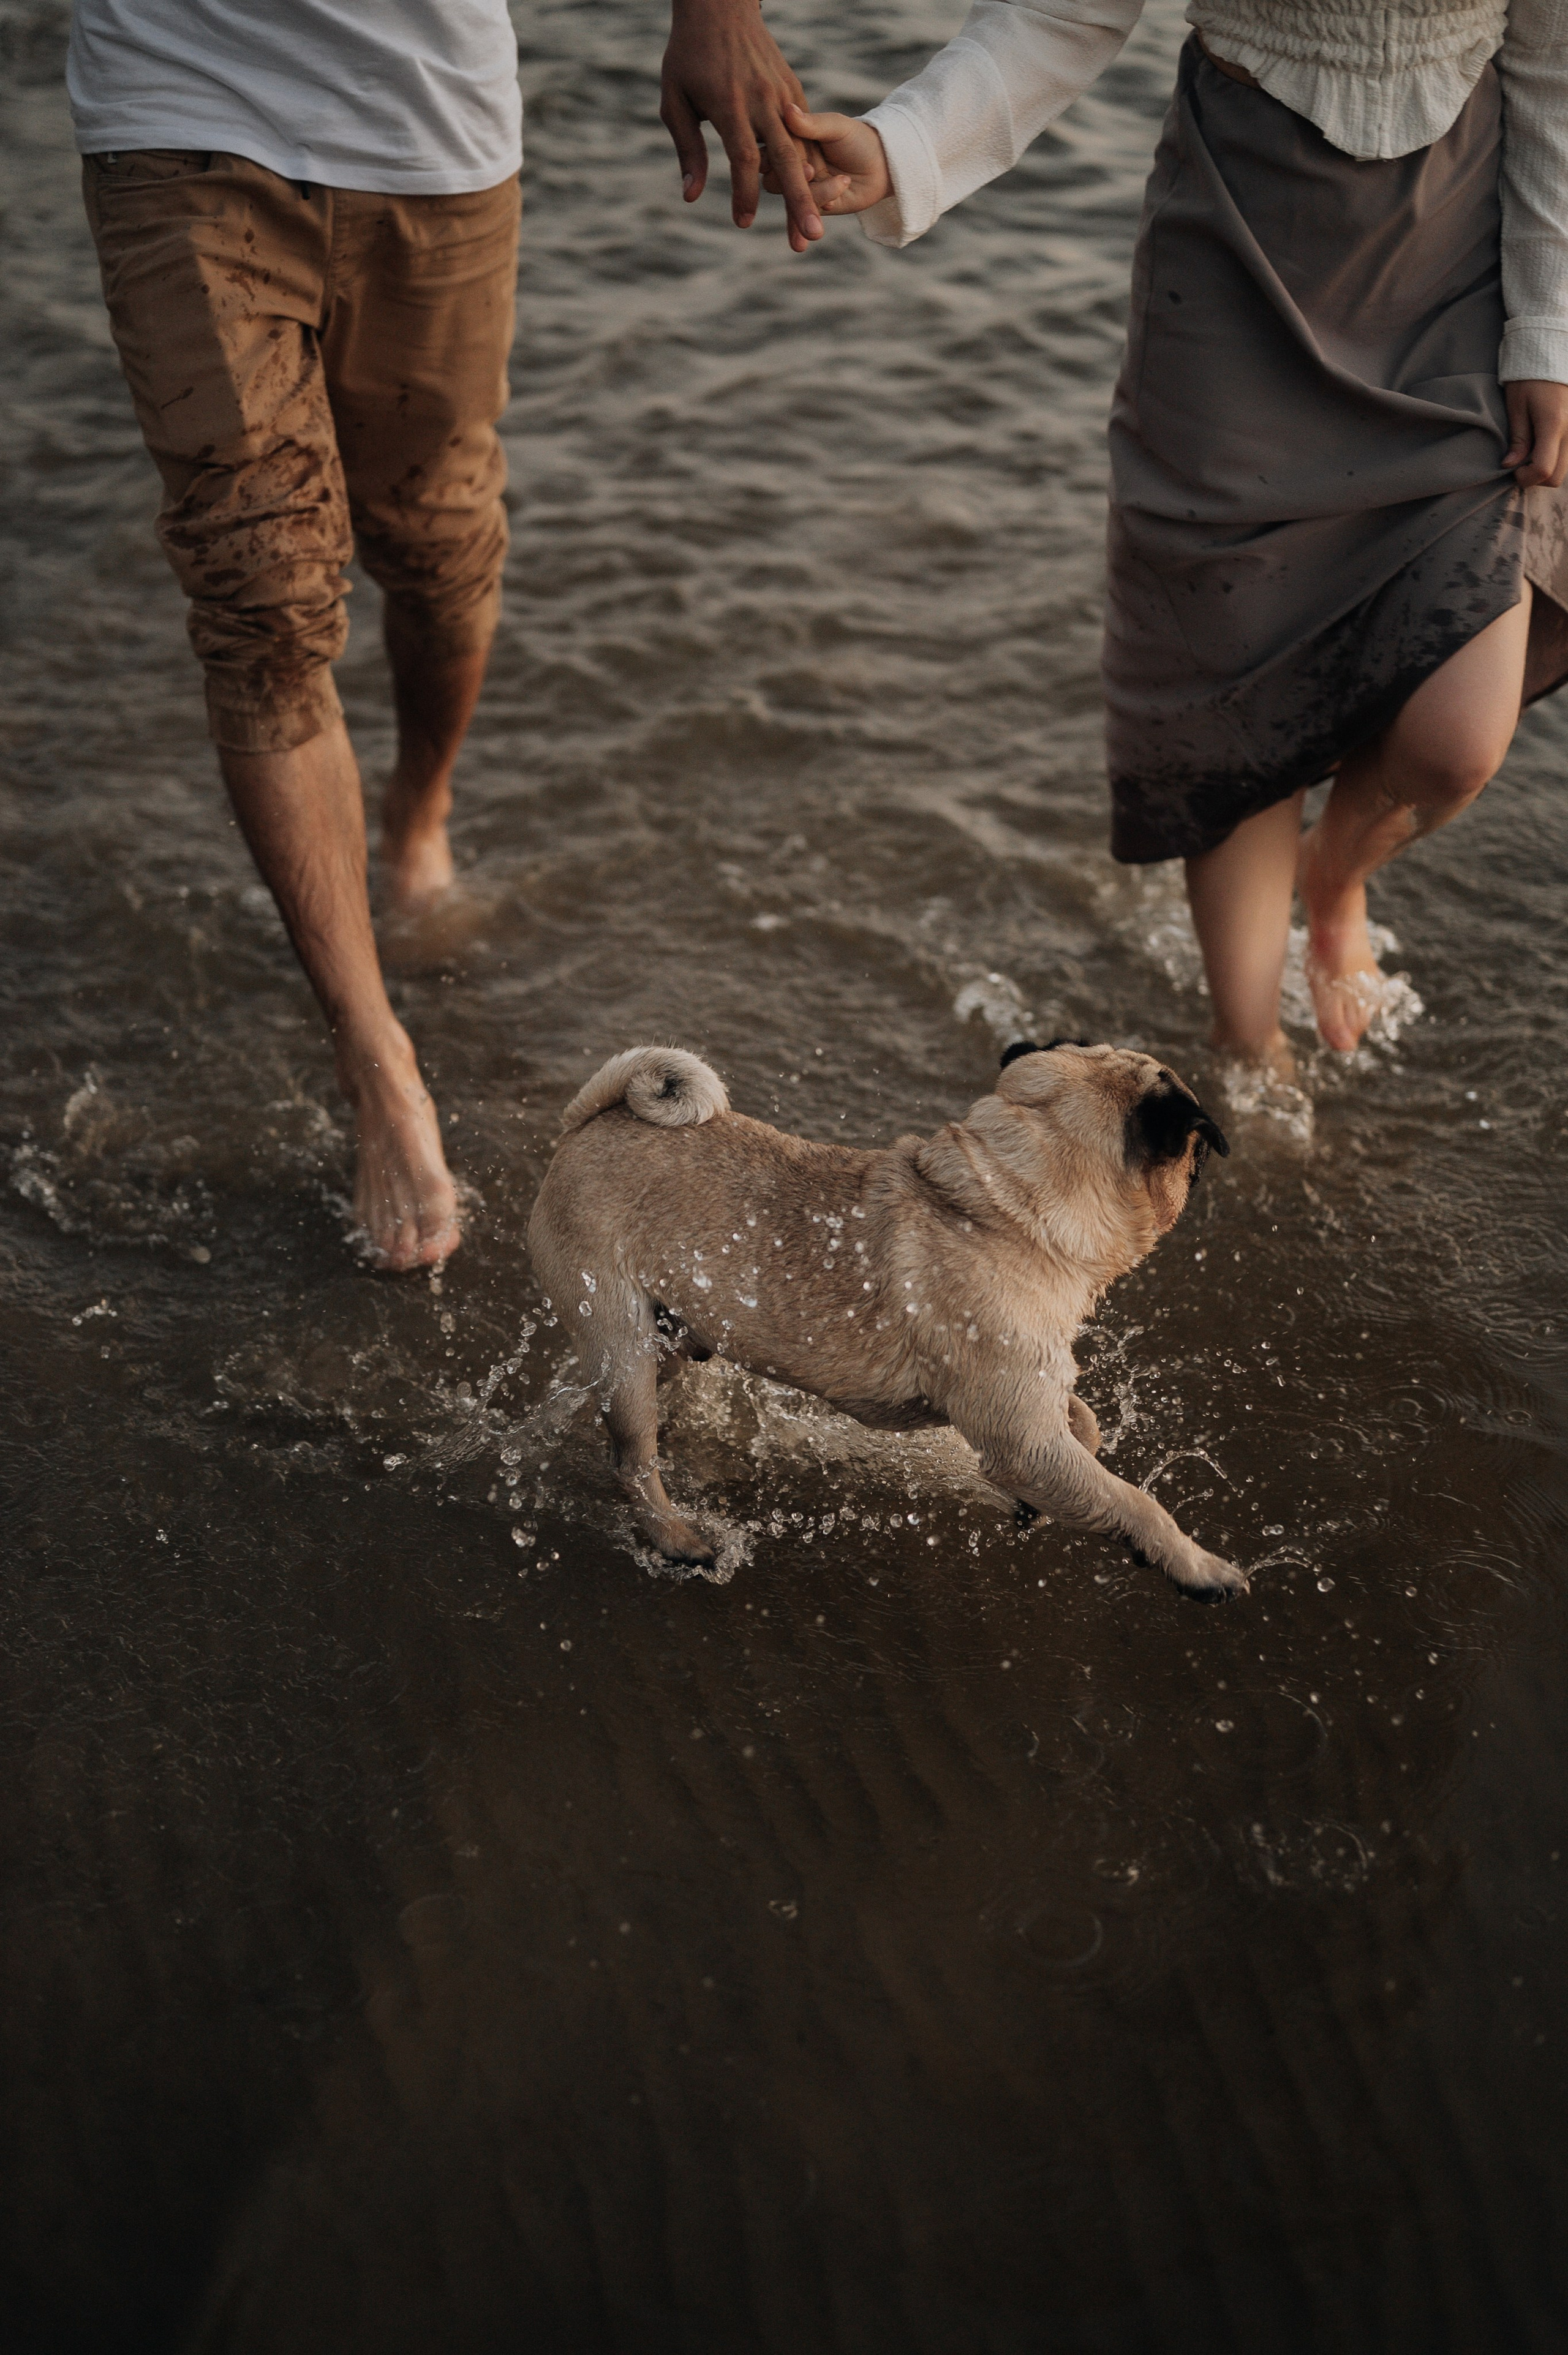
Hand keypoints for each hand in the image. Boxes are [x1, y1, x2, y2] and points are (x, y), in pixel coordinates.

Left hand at [662, 0, 823, 251]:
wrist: (720, 6)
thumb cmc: (689, 56)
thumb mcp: (675, 101)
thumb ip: (687, 150)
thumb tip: (691, 197)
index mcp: (731, 104)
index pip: (743, 159)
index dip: (745, 194)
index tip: (743, 223)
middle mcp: (763, 101)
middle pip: (786, 159)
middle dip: (800, 201)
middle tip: (812, 236)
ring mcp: (782, 94)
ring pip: (803, 149)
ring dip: (813, 189)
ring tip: (816, 224)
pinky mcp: (792, 90)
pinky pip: (806, 132)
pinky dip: (812, 162)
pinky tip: (818, 191)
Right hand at [766, 102, 891, 214]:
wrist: (883, 164)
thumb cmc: (858, 139)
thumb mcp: (836, 127)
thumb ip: (811, 124)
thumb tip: (787, 110)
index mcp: (792, 145)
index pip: (770, 153)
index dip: (769, 157)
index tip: (775, 157)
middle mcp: (795, 168)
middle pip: (773, 181)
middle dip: (787, 178)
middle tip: (811, 170)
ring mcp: (805, 189)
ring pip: (791, 199)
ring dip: (811, 192)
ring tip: (840, 180)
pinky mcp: (818, 207)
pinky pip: (811, 210)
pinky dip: (826, 198)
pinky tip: (844, 186)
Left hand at [1503, 379, 1567, 487]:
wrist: (1550, 356)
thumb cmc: (1529, 378)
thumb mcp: (1517, 406)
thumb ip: (1518, 438)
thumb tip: (1510, 465)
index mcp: (1553, 424)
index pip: (1544, 469)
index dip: (1525, 477)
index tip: (1513, 469)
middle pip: (1556, 476)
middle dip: (1535, 478)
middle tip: (1519, 464)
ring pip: (1563, 469)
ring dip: (1544, 469)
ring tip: (1529, 453)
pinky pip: (1566, 456)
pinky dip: (1552, 459)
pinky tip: (1540, 447)